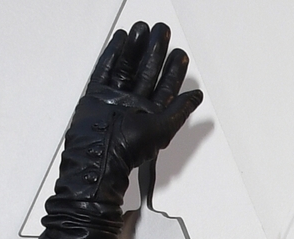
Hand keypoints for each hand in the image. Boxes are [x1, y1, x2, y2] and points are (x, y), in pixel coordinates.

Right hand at [54, 22, 203, 203]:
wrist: (98, 154)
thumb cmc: (128, 149)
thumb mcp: (163, 128)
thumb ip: (179, 111)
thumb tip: (196, 98)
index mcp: (150, 114)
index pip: (165, 87)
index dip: (173, 70)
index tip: (179, 54)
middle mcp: (133, 105)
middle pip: (146, 72)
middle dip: (155, 51)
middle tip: (162, 33)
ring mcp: (115, 99)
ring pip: (127, 67)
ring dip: (135, 48)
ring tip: (142, 30)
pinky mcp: (97, 95)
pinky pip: (105, 69)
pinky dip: (112, 54)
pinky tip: (120, 40)